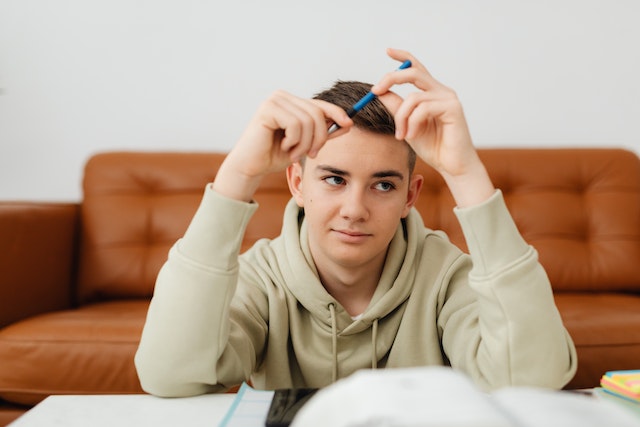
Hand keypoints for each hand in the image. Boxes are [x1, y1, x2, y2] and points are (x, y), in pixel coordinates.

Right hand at [213, 90, 351, 201]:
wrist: (251, 167)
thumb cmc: (275, 155)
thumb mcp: (305, 144)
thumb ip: (323, 133)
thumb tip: (347, 123)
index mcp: (291, 103)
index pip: (320, 104)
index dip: (336, 113)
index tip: (348, 125)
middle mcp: (282, 97)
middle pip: (316, 113)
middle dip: (319, 137)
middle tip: (312, 154)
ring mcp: (274, 101)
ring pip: (308, 120)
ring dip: (305, 143)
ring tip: (294, 153)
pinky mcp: (268, 109)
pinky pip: (295, 124)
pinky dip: (294, 140)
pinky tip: (284, 147)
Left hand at [373, 48, 494, 206]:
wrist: (452, 165)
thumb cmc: (433, 147)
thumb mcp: (407, 125)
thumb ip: (396, 108)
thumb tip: (380, 92)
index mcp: (431, 92)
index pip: (416, 68)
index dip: (403, 57)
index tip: (388, 51)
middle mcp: (441, 91)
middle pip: (412, 72)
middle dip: (390, 78)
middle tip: (375, 91)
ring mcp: (449, 98)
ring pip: (413, 97)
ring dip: (401, 117)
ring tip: (401, 135)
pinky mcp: (453, 108)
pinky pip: (423, 109)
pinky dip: (412, 124)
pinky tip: (413, 136)